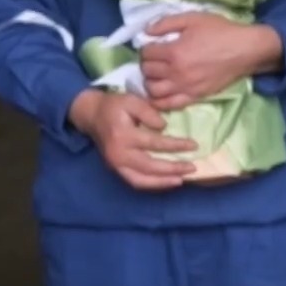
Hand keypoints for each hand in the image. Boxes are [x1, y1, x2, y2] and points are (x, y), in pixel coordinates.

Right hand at [69, 89, 198, 190]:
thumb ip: (148, 112)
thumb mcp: (131, 100)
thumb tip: (164, 127)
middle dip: (173, 168)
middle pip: (150, 166)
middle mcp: (119, 154)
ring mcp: (116, 165)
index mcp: (124, 135)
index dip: (176, 146)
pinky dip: (152, 184)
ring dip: (163, 182)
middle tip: (192, 167)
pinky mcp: (116, 170)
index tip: (194, 146)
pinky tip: (166, 181)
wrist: (91, 116)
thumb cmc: (114, 106)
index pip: (155, 143)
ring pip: (142, 180)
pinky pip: (135, 182)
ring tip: (181, 180)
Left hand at [139, 13, 282, 111]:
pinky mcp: (194, 97)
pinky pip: (169, 105)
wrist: (244, 50)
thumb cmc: (220, 31)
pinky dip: (159, 101)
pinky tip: (160, 93)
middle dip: (146, 64)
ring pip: (153, 91)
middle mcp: (176, 72)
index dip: (146, 48)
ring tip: (156, 75)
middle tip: (154, 59)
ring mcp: (185, 87)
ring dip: (150, 82)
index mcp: (174, 52)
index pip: (146, 54)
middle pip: (147, 72)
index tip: (152, 45)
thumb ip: (166, 23)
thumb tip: (146, 31)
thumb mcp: (192, 18)